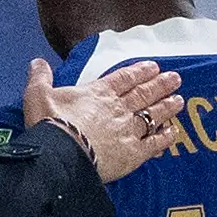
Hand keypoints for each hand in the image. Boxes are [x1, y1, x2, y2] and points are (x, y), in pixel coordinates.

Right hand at [23, 58, 183, 182]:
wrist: (62, 154)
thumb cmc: (50, 124)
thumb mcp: (38, 96)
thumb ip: (40, 78)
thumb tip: (37, 62)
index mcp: (99, 93)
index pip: (124, 78)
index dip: (140, 71)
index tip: (154, 66)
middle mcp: (119, 109)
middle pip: (144, 94)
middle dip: (161, 85)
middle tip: (176, 78)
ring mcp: (129, 131)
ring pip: (153, 115)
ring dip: (167, 107)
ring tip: (179, 100)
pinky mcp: (133, 154)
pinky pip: (153, 144)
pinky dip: (164, 138)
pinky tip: (173, 134)